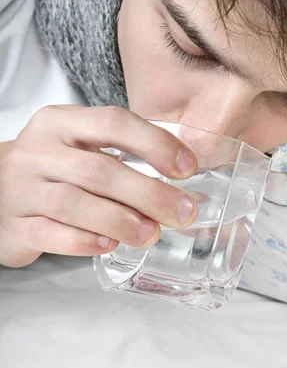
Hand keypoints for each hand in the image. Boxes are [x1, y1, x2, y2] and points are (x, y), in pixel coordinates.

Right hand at [0, 106, 199, 267]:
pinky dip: (84, 241)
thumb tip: (183, 172)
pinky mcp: (11, 226)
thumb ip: (123, 149)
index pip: (114, 123)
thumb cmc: (55, 165)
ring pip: (74, 204)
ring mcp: (20, 188)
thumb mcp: (81, 142)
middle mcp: (39, 151)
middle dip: (149, 193)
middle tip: (183, 211)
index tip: (188, 168)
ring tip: (152, 233)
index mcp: (62, 122)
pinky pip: (49, 234)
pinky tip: (110, 245)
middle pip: (99, 170)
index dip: (156, 144)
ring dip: (121, 220)